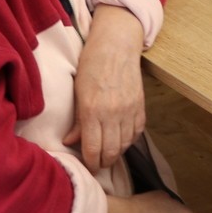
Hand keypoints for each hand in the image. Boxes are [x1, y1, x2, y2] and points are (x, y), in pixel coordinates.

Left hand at [66, 7, 146, 171]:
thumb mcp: (78, 91)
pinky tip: (122, 140)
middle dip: (103, 163)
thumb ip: (76, 120)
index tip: (87, 167)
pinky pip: (137, 132)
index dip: (90, 163)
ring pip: (125, 144)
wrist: (117, 45)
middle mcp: (112, 113)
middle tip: (97, 164)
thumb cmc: (92, 65)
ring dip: (116, 153)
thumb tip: (70, 141)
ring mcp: (129, 110)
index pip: (92, 149)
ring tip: (108, 154)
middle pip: (110, 151)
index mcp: (92, 110)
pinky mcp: (141, 105)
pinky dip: (129, 140)